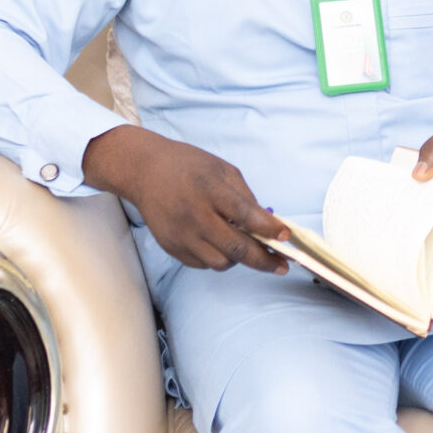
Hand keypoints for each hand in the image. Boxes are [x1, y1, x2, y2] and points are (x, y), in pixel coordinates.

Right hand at [81, 125, 289, 272]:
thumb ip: (245, 197)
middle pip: (236, 249)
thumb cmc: (189, 167)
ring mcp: (181, 235)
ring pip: (221, 263)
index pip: (246, 216)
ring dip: (239, 259)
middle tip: (283, 265)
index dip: (270, 229)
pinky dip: (217, 258)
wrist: (145, 171)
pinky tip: (219, 243)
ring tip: (245, 247)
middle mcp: (195, 216)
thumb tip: (268, 225)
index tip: (287, 237)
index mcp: (211, 190)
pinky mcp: (171, 248)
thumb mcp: (222, 169)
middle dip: (265, 260)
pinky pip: (203, 264)